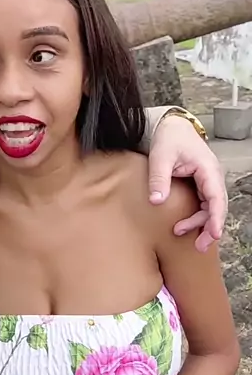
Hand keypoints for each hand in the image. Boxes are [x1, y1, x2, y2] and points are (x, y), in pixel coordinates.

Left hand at [148, 115, 226, 251]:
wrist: (170, 128)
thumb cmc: (169, 139)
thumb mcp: (161, 156)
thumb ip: (159, 178)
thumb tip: (156, 201)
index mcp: (208, 168)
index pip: (216, 197)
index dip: (216, 217)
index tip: (215, 234)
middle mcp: (212, 177)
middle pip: (218, 207)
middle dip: (211, 228)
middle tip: (200, 246)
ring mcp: (208, 182)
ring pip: (211, 208)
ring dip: (202, 224)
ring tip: (185, 237)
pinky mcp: (200, 186)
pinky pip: (204, 205)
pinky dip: (198, 218)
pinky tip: (186, 227)